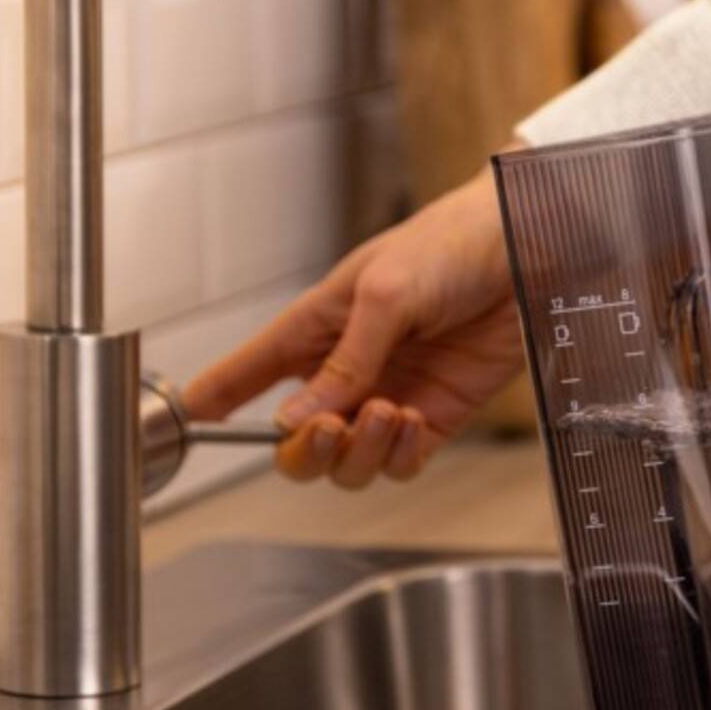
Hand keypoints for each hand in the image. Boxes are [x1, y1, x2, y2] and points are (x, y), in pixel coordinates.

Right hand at [180, 166, 522, 487]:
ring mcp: (390, 395)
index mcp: (317, 326)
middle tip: (330, 430)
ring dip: (359, 452)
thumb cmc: (451, 245)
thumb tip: (294, 421)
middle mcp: (346, 369)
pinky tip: (413, 420)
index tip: (181, 427)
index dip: (214, 401)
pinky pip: (400, 464)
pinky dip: (399, 456)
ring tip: (388, 411)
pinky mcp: (437, 415)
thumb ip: (344, 362)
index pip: (249, 372)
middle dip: (304, 450)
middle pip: (296, 443)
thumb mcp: (386, 292)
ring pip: (348, 463)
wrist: (529, 248)